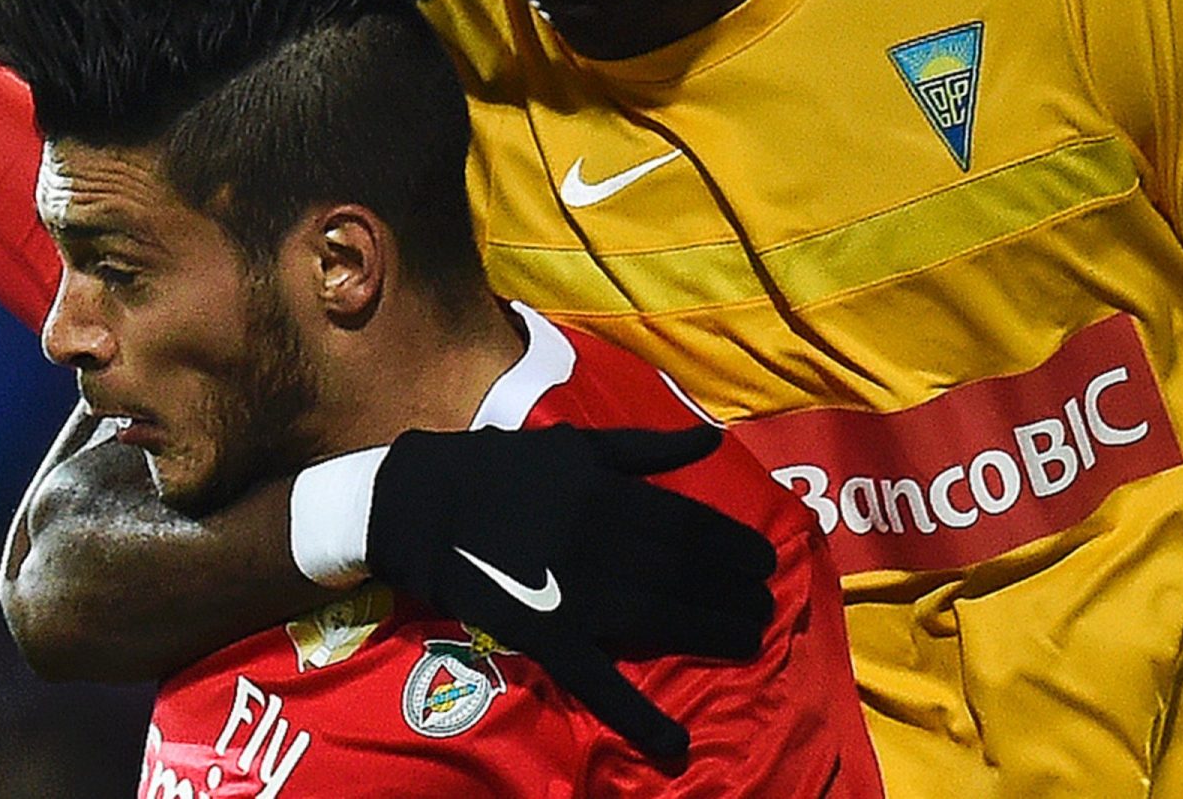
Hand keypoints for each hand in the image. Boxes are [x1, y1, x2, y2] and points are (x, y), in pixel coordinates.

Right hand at [366, 424, 776, 757]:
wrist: (415, 504)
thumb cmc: (495, 468)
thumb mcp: (572, 444)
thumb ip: (643, 446)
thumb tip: (710, 438)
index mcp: (608, 493)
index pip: (692, 525)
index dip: (735, 547)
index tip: (766, 563)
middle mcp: (601, 544)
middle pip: (687, 573)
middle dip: (735, 591)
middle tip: (765, 605)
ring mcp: (573, 593)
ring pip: (660, 621)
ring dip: (713, 634)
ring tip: (749, 640)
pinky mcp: (543, 636)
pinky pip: (595, 681)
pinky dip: (635, 715)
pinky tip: (674, 743)